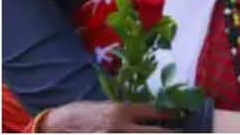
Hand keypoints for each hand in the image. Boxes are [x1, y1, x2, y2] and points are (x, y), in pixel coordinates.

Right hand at [41, 101, 177, 132]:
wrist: (56, 125)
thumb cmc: (83, 113)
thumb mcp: (108, 107)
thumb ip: (128, 112)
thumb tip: (150, 115)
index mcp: (122, 110)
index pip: (155, 112)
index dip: (171, 115)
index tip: (182, 116)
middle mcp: (121, 126)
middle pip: (155, 133)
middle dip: (170, 133)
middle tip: (182, 132)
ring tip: (167, 134)